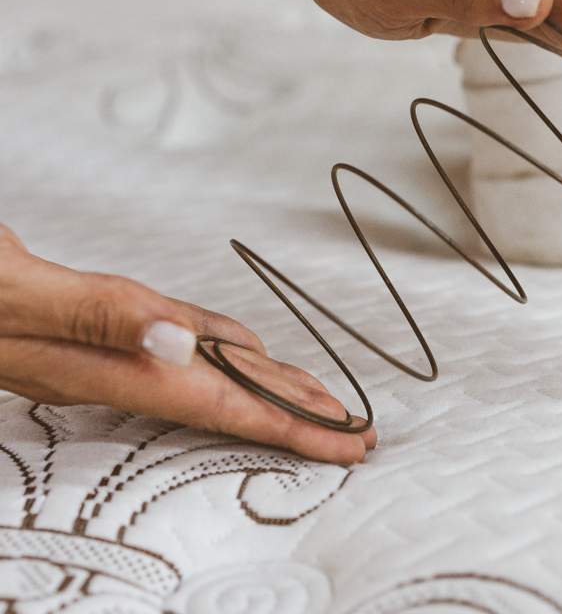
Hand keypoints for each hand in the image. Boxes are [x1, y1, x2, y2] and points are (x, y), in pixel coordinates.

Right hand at [0, 224, 374, 463]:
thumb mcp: (16, 291)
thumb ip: (96, 315)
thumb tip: (176, 344)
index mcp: (107, 365)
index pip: (221, 403)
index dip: (289, 423)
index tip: (348, 442)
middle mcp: (112, 368)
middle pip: (225, 400)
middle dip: (294, 419)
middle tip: (355, 436)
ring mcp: (104, 354)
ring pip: (205, 375)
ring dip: (264, 390)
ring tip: (314, 402)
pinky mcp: (95, 332)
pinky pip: (172, 346)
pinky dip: (219, 352)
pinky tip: (234, 353)